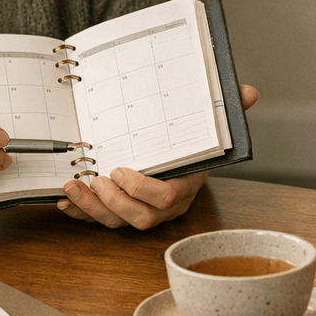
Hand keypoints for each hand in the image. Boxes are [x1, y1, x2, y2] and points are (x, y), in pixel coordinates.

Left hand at [55, 84, 256, 228]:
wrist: (183, 160)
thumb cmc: (192, 146)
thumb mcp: (211, 127)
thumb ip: (229, 111)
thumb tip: (250, 93)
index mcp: (185, 186)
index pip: (167, 198)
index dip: (141, 189)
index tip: (120, 169)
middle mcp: (164, 207)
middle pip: (140, 218)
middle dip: (114, 202)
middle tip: (96, 178)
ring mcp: (142, 211)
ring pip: (117, 223)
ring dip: (91, 208)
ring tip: (72, 187)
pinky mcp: (122, 213)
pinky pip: (99, 221)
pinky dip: (80, 213)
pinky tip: (65, 200)